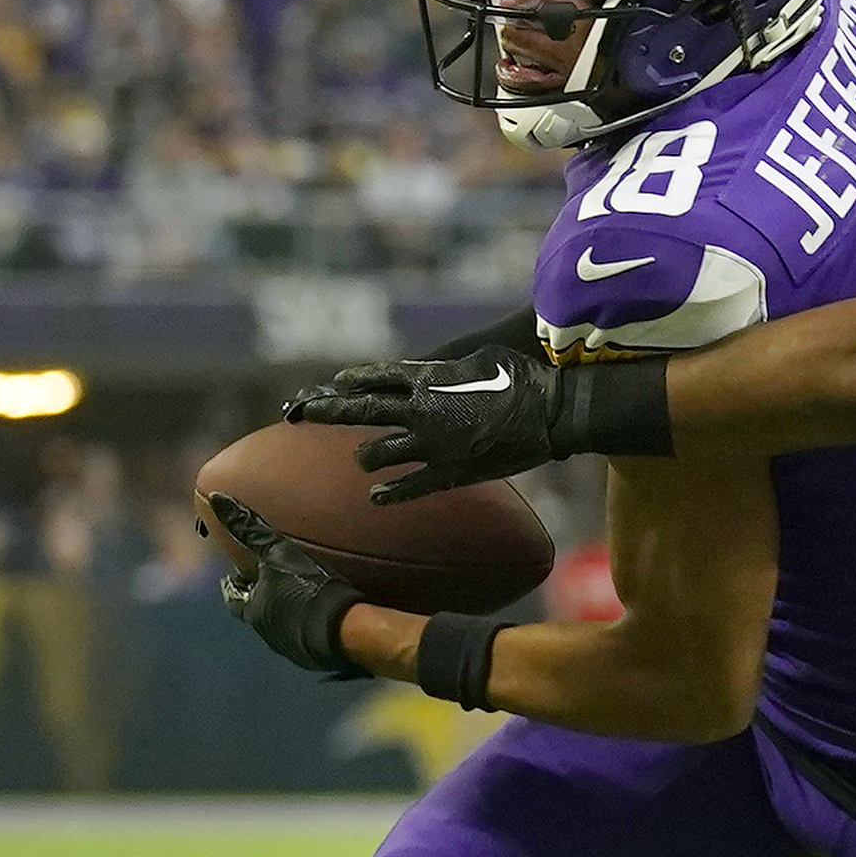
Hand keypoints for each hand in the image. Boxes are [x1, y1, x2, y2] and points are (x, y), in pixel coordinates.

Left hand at [206, 494, 367, 677]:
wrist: (347, 630)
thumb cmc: (308, 589)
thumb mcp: (278, 552)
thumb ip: (249, 529)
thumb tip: (217, 500)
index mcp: (254, 611)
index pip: (234, 598)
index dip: (233, 585)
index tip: (234, 576)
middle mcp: (268, 633)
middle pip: (257, 612)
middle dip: (260, 598)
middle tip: (268, 583)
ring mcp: (293, 648)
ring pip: (282, 626)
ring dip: (285, 613)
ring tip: (297, 598)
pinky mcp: (318, 656)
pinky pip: (307, 638)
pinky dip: (308, 625)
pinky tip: (322, 617)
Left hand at [284, 344, 562, 501]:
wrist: (551, 414)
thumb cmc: (523, 379)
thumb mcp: (482, 359)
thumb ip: (449, 369)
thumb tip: (436, 373)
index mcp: (427, 380)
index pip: (377, 378)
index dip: (354, 380)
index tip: (336, 382)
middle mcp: (420, 412)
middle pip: (361, 411)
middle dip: (328, 411)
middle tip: (304, 413)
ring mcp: (432, 446)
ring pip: (378, 453)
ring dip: (365, 456)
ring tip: (361, 460)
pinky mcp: (450, 473)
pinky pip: (409, 487)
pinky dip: (389, 493)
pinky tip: (376, 497)